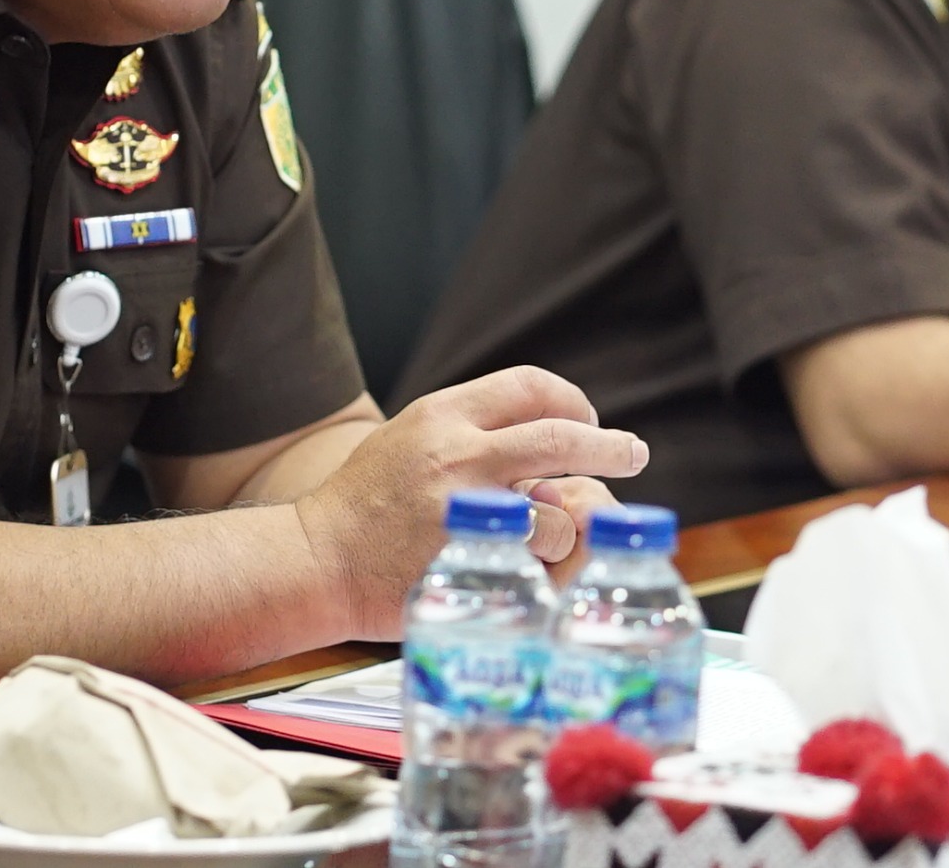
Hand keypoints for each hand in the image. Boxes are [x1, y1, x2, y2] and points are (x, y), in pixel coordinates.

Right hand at [293, 367, 648, 640]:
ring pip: (558, 506)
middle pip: (561, 434)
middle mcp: (457, 452)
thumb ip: (468, 432)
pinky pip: (535, 559)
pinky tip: (540, 561)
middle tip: (634, 453)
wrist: (315, 559)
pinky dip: (548, 559)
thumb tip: (542, 435)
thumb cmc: (363, 504)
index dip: (572, 399)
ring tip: (569, 527)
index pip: (529, 385)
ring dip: (573, 518)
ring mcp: (463, 508)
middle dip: (610, 445)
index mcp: (443, 413)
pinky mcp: (465, 559)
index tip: (589, 418)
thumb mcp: (409, 438)